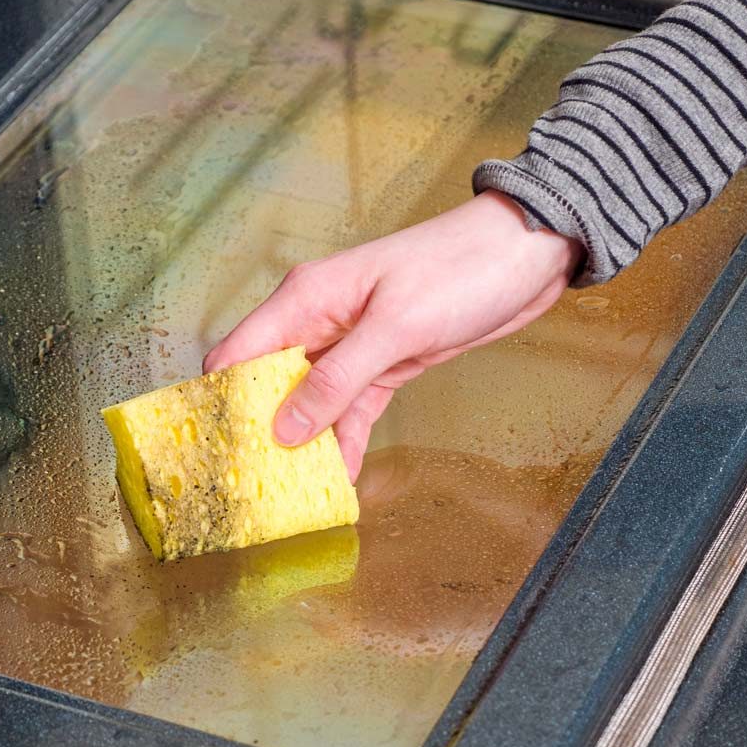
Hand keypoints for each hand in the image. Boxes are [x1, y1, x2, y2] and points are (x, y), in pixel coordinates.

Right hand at [203, 191, 583, 480]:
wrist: (527, 255)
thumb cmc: (460, 269)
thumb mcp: (396, 327)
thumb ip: (337, 379)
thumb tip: (285, 427)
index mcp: (305, 300)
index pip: (238, 354)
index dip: (222, 400)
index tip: (218, 448)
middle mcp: (318, 324)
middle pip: (268, 385)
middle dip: (260, 430)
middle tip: (254, 483)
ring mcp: (350, 346)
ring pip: (309, 404)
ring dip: (304, 443)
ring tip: (294, 491)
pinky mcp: (383, 365)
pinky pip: (350, 410)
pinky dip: (344, 440)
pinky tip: (339, 476)